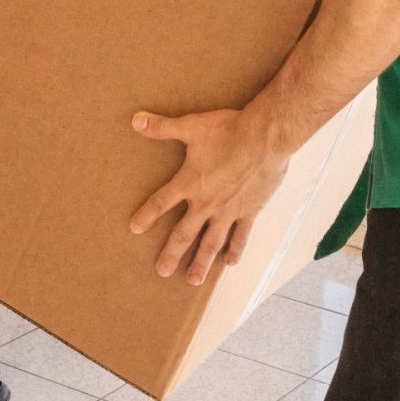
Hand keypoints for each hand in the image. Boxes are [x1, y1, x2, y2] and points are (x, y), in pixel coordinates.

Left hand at [127, 106, 293, 285]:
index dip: (146, 215)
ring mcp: (229, 211)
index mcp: (190, 184)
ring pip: (212, 243)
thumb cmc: (228, 131)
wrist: (265, 138)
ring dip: (201, 262)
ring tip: (193, 280)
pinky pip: (241, 236)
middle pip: (184, 233)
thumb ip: (162, 128)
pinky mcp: (250, 211)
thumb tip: (135, 120)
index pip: (161, 203)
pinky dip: (235, 250)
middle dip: (171, 253)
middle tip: (162, 272)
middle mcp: (207, 203)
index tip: (134, 229)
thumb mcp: (192, 127)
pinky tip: (230, 264)